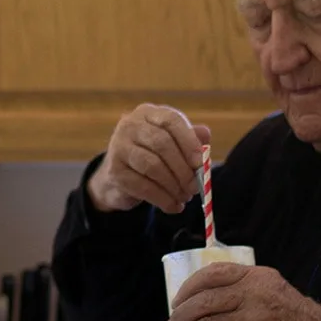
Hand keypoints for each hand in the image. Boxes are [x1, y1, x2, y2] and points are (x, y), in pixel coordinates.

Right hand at [87, 104, 210, 213]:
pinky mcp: (114, 171)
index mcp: (148, 113)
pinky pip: (143, 186)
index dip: (189, 141)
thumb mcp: (173, 145)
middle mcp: (130, 125)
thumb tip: (205, 136)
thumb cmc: (152, 157)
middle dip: (183, 169)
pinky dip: (163, 199)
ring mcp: (119, 147)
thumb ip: (191, 139)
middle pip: (162, 143)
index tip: (201, 163)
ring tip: (184, 197)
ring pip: (153, 166)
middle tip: (195, 187)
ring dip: (173, 186)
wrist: (120, 179)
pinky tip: (172, 206)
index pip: (171, 120)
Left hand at [162, 262, 320, 320]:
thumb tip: (207, 299)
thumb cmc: (300, 319)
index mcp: (256, 276)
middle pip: (203, 303)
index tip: (176, 301)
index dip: (188, 288)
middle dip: (180, 317)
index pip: (213, 274)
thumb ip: (245, 288)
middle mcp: (253, 294)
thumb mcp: (274, 289)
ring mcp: (253, 319)